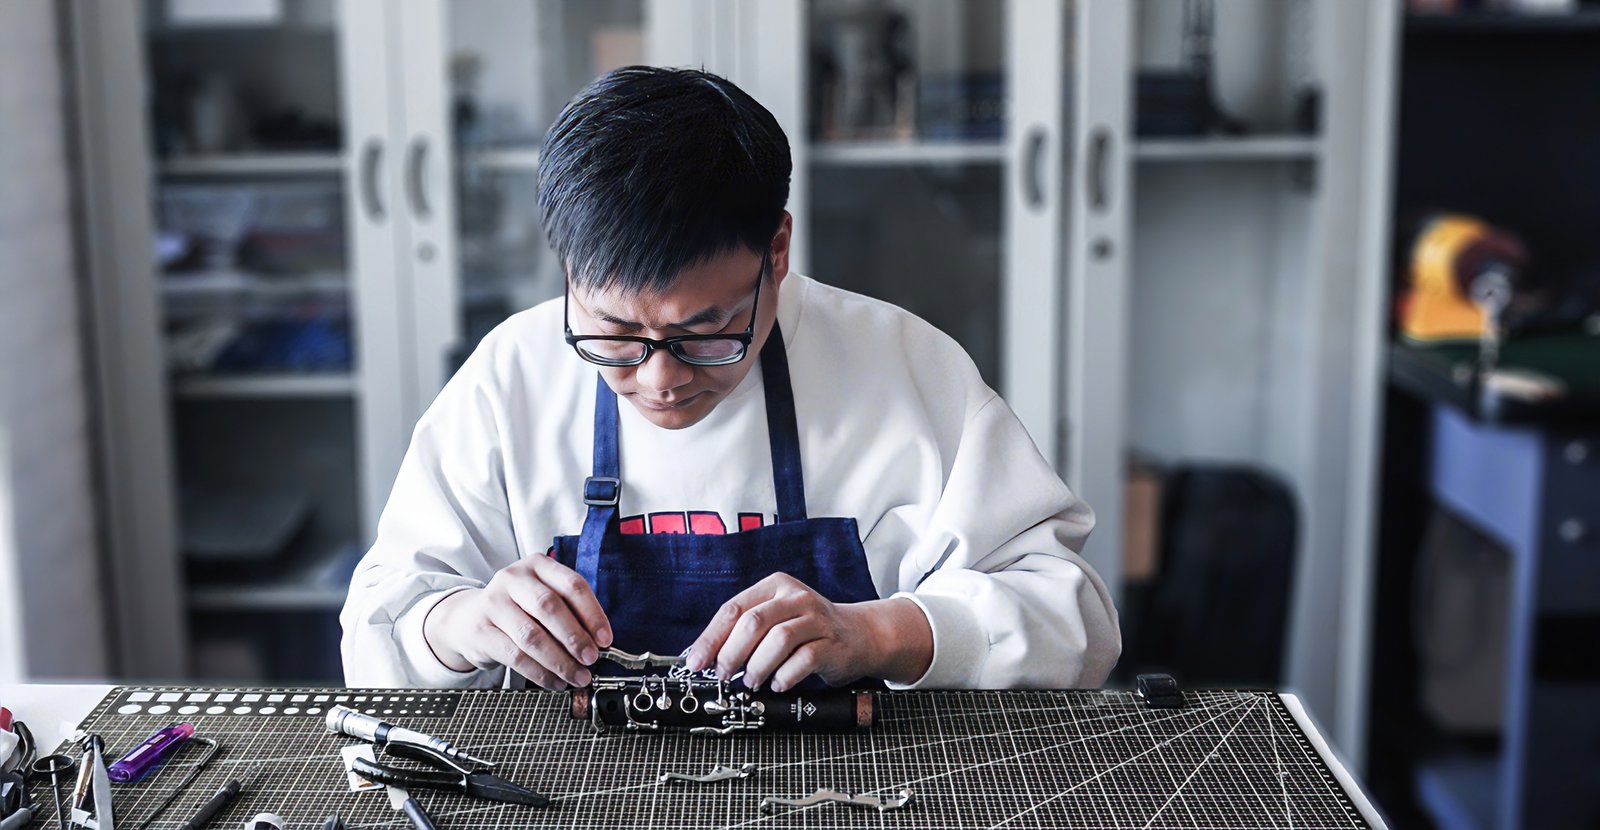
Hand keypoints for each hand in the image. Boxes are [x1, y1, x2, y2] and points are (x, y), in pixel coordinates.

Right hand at [423, 556, 612, 689]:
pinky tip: (555, 682)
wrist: (468, 618)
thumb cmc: (517, 609)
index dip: (593, 614)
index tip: (605, 640)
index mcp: (537, 565)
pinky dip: (540, 673)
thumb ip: (569, 612)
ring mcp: (493, 603)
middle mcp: (513, 578)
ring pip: (532, 635)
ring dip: (560, 661)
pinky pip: (515, 656)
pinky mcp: (480, 630)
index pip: (572, 585)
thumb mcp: (542, 597)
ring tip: (577, 676)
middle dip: (575, 638)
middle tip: (591, 659)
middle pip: (550, 607)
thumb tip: (598, 643)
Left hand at [684, 573, 932, 692]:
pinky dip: (785, 676)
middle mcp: (796, 597)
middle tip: (723, 675)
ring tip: (751, 682)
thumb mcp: (775, 619)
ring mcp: (816, 618)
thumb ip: (744, 632)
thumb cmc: (808, 631)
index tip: (696, 663)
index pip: (733, 609)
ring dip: (757, 666)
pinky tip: (778, 684)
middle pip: (753, 622)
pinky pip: (804, 659)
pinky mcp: (832, 643)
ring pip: (778, 639)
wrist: (860, 635)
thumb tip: (703, 658)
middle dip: (731, 653)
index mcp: (775, 586)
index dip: (711, 638)